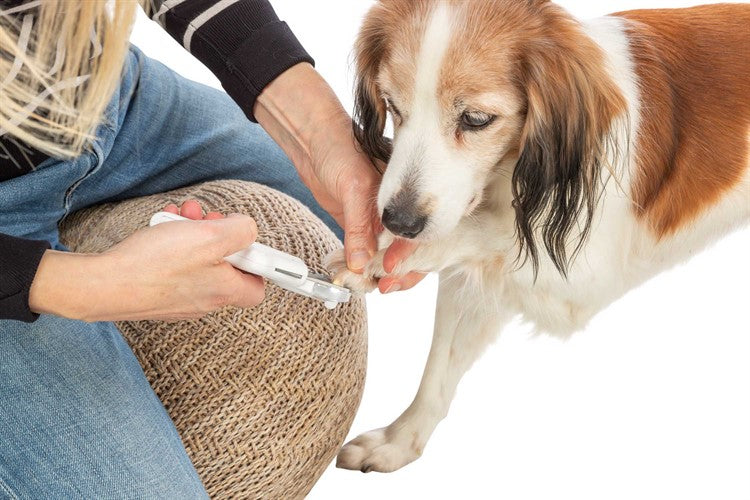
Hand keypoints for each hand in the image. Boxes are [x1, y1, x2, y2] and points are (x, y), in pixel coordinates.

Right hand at [29, 201, 264, 321]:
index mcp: (226, 291)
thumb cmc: (157, 263)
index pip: (258, 286)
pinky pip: (176, 265)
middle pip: (226, 265)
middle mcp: (206, 300)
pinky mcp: (159, 294)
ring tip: (178, 215)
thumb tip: (247, 230)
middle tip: (204, 218)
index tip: (249, 241)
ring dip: (191, 232)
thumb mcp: (211, 236)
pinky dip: (172, 243)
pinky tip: (161, 228)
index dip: (258, 261)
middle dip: (217, 233)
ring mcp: (181, 300)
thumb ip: (241, 231)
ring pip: (198, 260)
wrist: (104, 285)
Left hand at [254, 63, 424, 290]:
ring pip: (385, 257)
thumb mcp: (353, 186)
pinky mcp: (357, 226)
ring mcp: (377, 221)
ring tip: (362, 284)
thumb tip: (362, 263)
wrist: (312, 139)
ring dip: (376, 274)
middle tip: (381, 287)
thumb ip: (359, 225)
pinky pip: (363, 253)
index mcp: (406, 197)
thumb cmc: (339, 147)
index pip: (416, 235)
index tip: (390, 272)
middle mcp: (396, 212)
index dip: (407, 257)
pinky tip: (350, 275)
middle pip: (408, 252)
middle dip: (398, 273)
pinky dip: (357, 266)